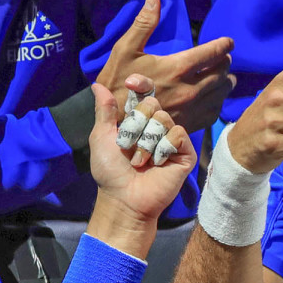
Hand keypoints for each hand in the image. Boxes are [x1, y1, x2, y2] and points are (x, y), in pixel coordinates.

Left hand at [86, 83, 196, 257]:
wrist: (123, 198)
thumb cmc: (110, 172)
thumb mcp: (101, 137)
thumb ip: (104, 111)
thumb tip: (97, 85)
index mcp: (137, 121)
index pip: (144, 94)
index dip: (141, 84)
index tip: (131, 83)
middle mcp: (155, 127)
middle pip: (152, 104)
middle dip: (135, 125)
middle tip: (127, 147)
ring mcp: (171, 140)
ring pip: (164, 119)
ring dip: (146, 143)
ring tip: (139, 162)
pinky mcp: (184, 153)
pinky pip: (177, 135)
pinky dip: (162, 149)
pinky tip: (156, 165)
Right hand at [97, 0, 234, 130]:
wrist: (112, 121)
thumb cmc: (117, 82)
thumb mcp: (125, 49)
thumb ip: (143, 23)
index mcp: (178, 67)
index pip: (213, 52)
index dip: (224, 45)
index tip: (228, 42)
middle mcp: (190, 89)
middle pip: (222, 72)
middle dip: (224, 62)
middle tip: (222, 58)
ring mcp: (191, 109)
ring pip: (222, 92)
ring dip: (225, 81)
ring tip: (222, 76)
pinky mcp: (189, 125)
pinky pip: (214, 112)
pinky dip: (217, 101)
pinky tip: (212, 97)